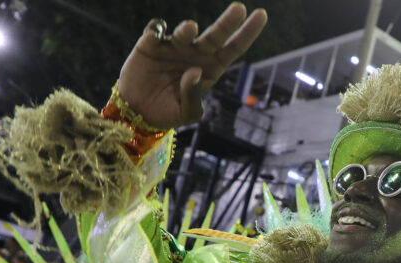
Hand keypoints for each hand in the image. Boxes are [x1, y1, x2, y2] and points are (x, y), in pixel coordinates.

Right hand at [118, 3, 267, 129]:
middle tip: (239, 9)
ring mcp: (174, 47)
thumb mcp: (188, 114)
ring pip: (186, 31)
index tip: (261, 15)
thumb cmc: (168, 113)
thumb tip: (194, 71)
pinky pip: (156, 29)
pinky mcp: (150, 44)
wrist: (139, 113)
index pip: (234, 48)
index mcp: (211, 68)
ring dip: (188, 29)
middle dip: (228, 22)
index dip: (248, 32)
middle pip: (216, 34)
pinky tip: (156, 35)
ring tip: (190, 30)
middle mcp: (195, 54)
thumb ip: (194, 96)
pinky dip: (157, 29)